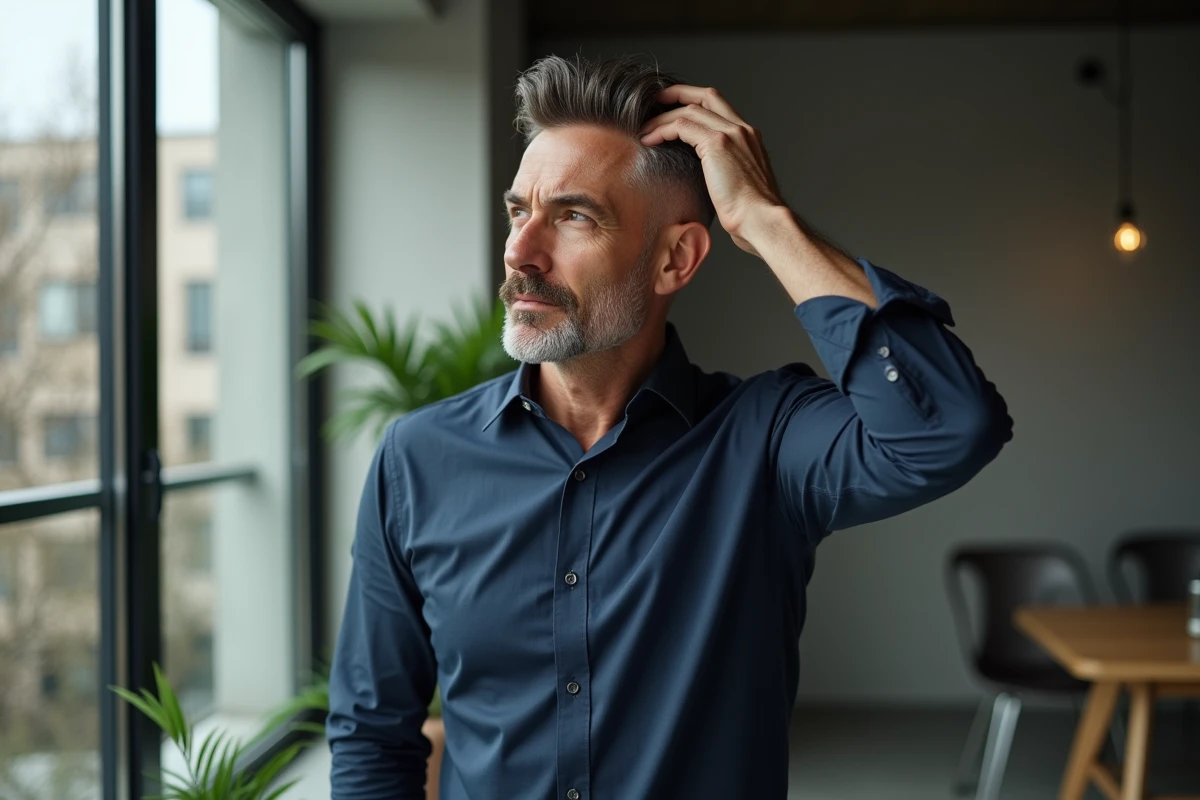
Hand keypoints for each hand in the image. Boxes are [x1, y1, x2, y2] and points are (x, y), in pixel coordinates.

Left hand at [638, 85, 784, 257]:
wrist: (761, 220)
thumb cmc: (751, 215)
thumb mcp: (739, 186)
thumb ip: (726, 173)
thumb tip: (709, 181)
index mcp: (748, 138)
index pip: (719, 107)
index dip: (694, 103)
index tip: (673, 109)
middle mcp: (742, 129)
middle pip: (706, 95)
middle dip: (677, 94)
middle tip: (654, 102)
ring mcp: (731, 133)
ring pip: (689, 110)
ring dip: (662, 117)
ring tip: (644, 129)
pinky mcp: (718, 143)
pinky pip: (681, 126)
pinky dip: (661, 130)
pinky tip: (649, 140)